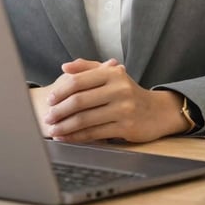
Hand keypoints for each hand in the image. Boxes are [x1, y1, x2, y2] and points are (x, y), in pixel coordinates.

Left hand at [29, 58, 187, 142]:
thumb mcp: (112, 74)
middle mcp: (119, 88)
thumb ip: (88, 67)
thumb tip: (65, 67)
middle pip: (79, 101)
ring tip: (52, 130)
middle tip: (47, 117)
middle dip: (59, 111)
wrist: (157, 111)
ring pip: (85, 119)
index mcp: (112, 73)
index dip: (61, 91)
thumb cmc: (128, 91)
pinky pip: (94, 133)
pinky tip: (66, 138)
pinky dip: (76, 137)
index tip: (49, 100)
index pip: (79, 81)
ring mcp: (123, 108)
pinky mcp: (125, 127)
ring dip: (65, 126)